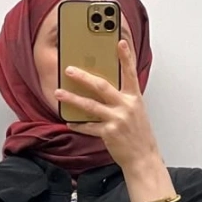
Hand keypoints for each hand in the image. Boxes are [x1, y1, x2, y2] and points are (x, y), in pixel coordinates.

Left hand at [54, 39, 163, 172]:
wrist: (143, 158)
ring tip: (59, 93)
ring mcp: (117, 120)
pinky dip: (78, 124)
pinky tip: (70, 122)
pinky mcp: (109, 133)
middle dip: (83, 77)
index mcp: (134, 98)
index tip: (120, 42)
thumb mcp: (136, 112)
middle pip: (102, 87)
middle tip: (69, 70)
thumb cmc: (139, 135)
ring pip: (90, 106)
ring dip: (72, 98)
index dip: (126, 57)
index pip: (130, 73)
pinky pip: (89, 127)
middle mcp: (126, 106)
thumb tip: (102, 89)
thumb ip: (123, 99)